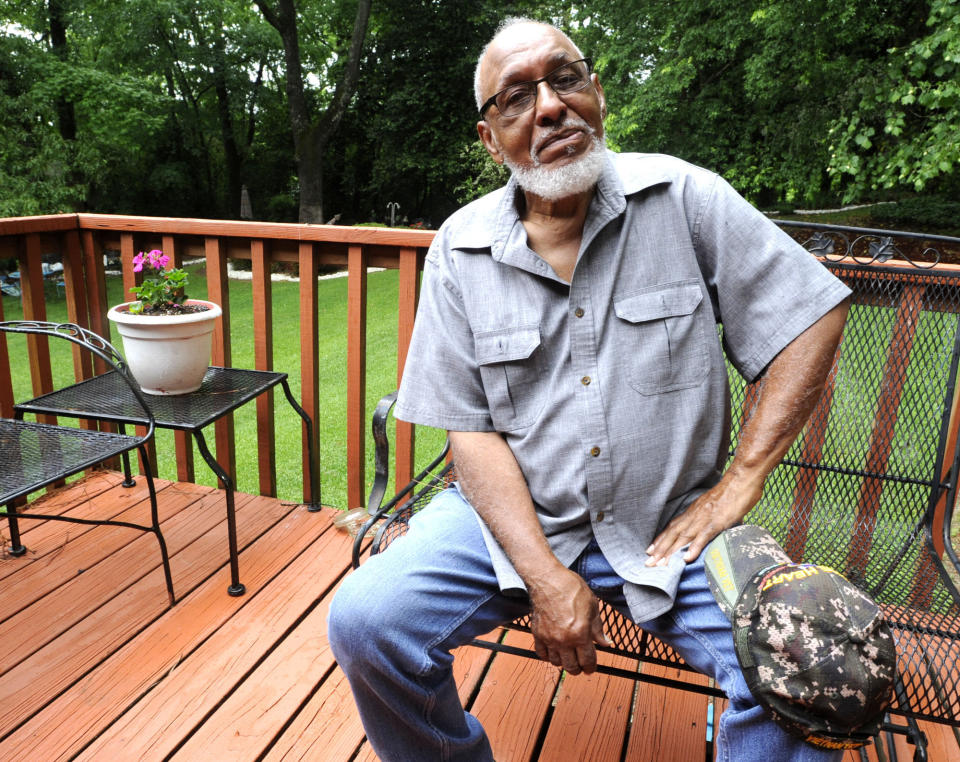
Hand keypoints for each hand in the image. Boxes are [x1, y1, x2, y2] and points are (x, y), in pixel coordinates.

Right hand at [527, 567, 610, 674]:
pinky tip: (553, 651)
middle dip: (578, 669)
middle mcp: (564, 640)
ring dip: (563, 662)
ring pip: (556, 662)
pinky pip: (541, 653)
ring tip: (567, 657)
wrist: (548, 579)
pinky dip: (548, 656)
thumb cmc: (571, 588)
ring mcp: (549, 638)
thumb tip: (605, 642)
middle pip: (571, 667)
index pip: (587, 661)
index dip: (591, 667)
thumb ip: (598, 628)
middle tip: (580, 665)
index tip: (591, 668)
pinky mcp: (537, 633)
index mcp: (580, 634)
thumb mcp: (592, 606)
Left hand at [645, 470, 762, 566]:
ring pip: (684, 537)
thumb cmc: (730, 492)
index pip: (672, 527)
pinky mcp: (717, 521)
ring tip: (662, 565)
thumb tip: (709, 527)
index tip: (651, 551)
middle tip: (649, 563)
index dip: (661, 539)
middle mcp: (694, 515)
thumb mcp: (713, 505)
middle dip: (660, 550)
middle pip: (673, 534)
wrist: (741, 480)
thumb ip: (708, 516)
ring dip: (671, 552)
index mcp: (693, 511)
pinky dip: (694, 547)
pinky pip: (704, 535)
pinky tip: (687, 558)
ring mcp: (705, 518)